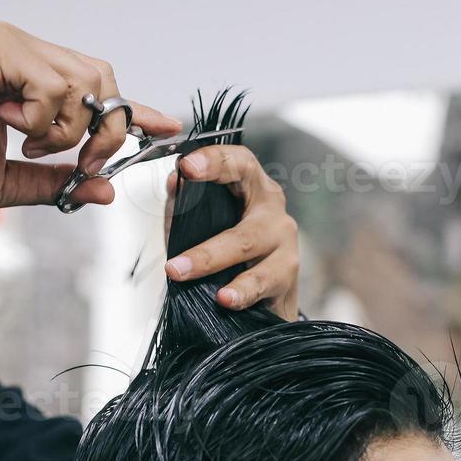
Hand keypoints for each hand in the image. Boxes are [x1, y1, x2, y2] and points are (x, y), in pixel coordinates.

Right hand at [0, 21, 181, 210]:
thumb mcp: (8, 182)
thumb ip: (57, 183)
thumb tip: (107, 190)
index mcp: (24, 74)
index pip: (95, 84)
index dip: (133, 108)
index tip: (166, 127)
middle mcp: (20, 48)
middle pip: (103, 79)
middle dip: (107, 130)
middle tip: (81, 165)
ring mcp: (7, 42)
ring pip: (85, 82)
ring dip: (69, 131)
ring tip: (31, 149)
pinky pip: (55, 85)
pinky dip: (45, 119)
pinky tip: (12, 129)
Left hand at [163, 145, 300, 320]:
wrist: (265, 297)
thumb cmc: (234, 255)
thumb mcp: (205, 224)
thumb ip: (187, 205)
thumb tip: (174, 182)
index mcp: (254, 190)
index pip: (240, 164)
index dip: (215, 161)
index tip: (188, 167)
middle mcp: (274, 214)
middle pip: (242, 226)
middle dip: (205, 247)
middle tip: (174, 263)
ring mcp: (284, 245)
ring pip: (249, 250)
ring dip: (213, 264)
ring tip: (186, 275)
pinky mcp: (286, 275)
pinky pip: (262, 283)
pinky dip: (242, 292)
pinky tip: (226, 299)